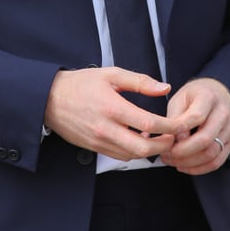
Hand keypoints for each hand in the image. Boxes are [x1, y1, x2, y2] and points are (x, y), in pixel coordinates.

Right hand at [44, 67, 175, 160]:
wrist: (49, 99)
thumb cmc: (80, 84)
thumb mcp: (111, 74)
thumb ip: (140, 81)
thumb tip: (164, 88)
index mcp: (112, 107)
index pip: (148, 123)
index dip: (169, 127)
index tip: (180, 124)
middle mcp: (106, 128)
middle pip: (143, 148)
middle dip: (164, 145)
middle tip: (173, 136)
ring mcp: (99, 141)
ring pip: (133, 156)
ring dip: (150, 150)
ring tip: (158, 138)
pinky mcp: (94, 148)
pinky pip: (120, 156)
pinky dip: (134, 152)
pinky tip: (138, 140)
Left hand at [159, 77, 229, 174]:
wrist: (216, 93)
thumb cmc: (194, 97)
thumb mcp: (179, 99)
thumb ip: (175, 118)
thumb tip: (173, 142)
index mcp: (208, 97)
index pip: (196, 117)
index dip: (178, 132)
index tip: (165, 139)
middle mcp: (223, 113)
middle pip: (205, 139)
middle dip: (182, 152)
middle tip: (166, 155)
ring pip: (211, 154)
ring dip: (188, 162)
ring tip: (172, 161)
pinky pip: (216, 162)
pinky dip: (198, 168)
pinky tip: (184, 165)